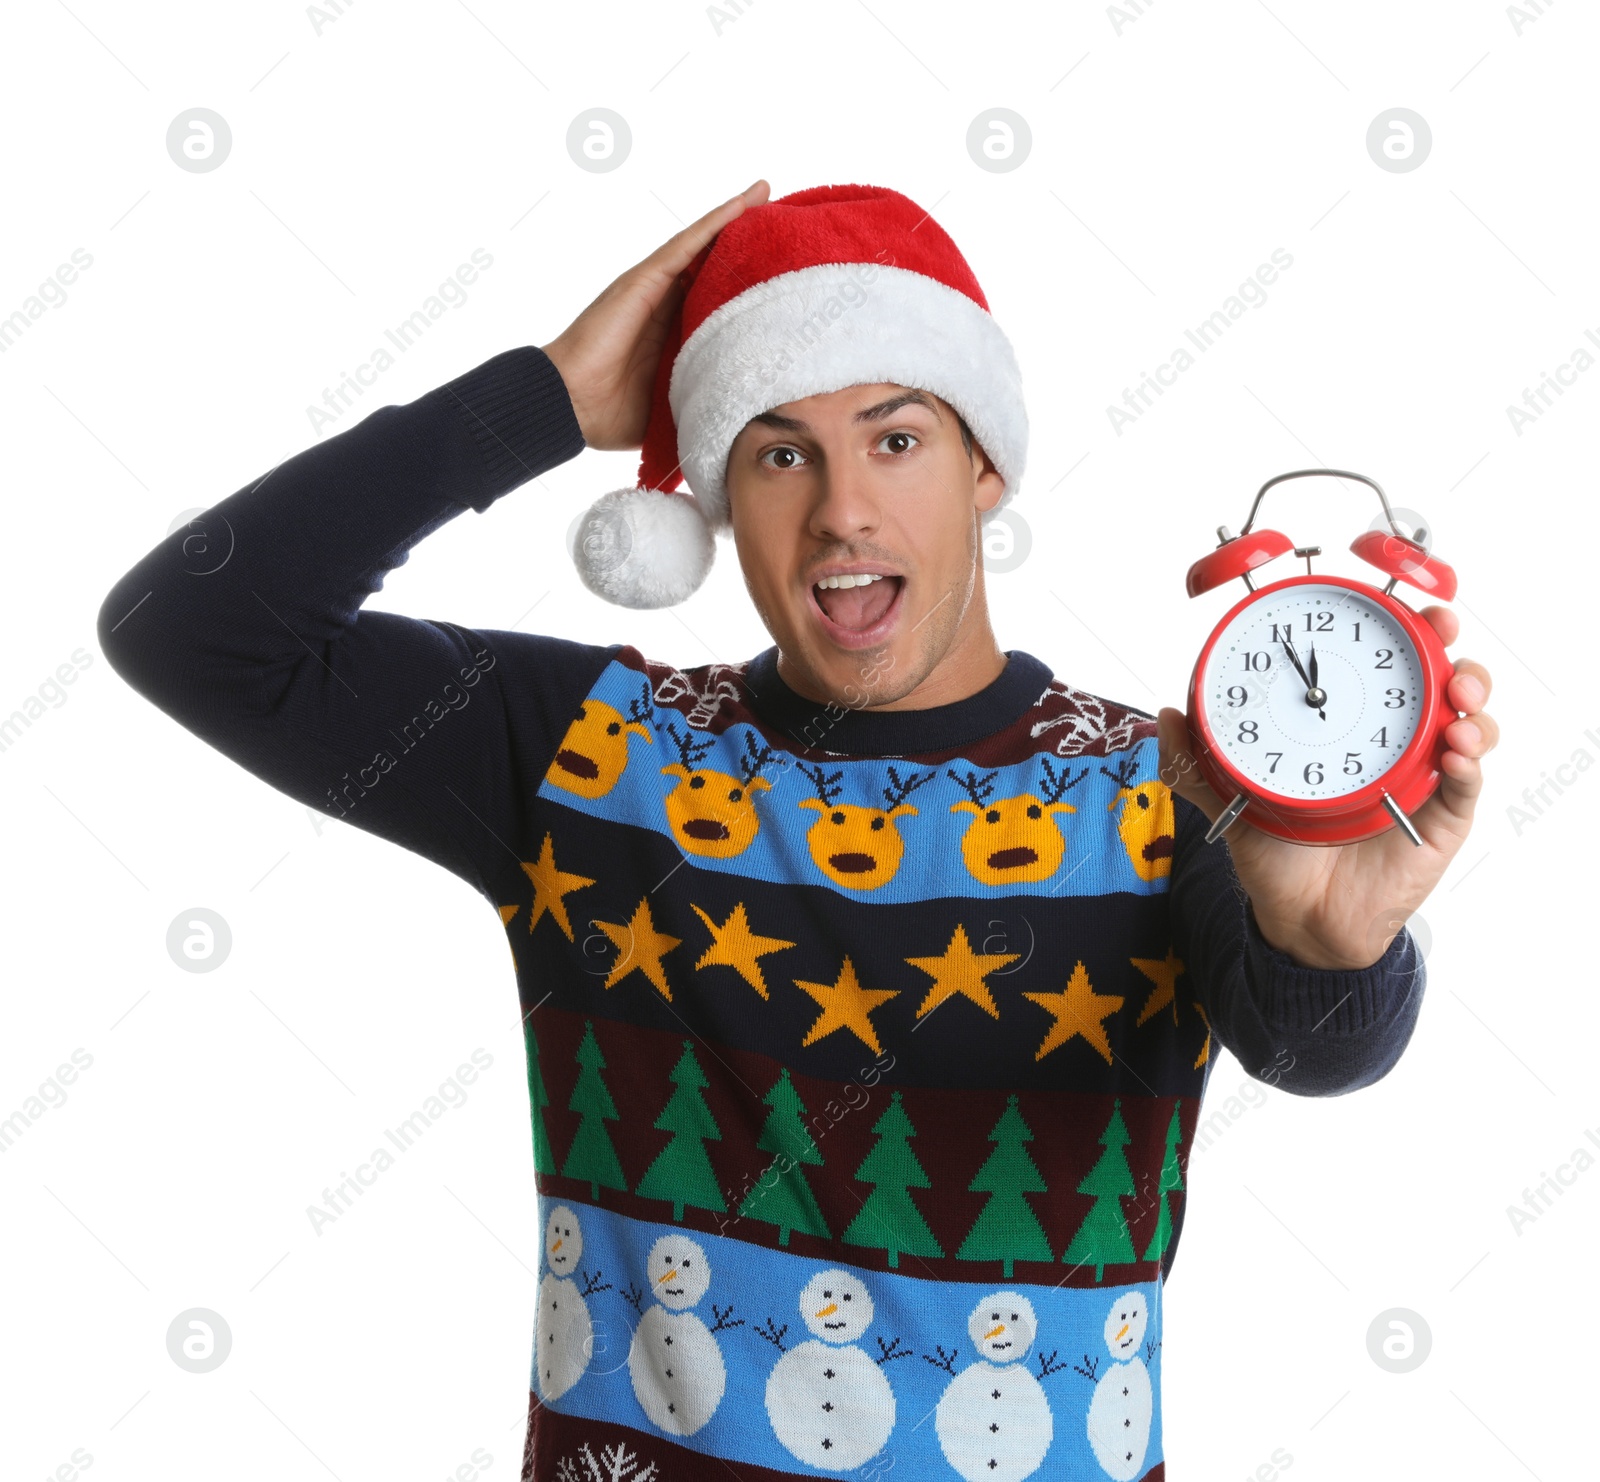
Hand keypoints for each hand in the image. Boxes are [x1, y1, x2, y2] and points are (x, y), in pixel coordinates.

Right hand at [541, 179, 770, 448]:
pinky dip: (714, 222)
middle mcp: (668, 304)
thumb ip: (706, 398)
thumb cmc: (614, 414)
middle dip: (747, 244)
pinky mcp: (646, 280)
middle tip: (784, 223)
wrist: (573, 406)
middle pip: (715, 265)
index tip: (784, 271)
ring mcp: (656, 289)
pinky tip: (742, 202)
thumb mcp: (678, 404)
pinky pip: (686, 244)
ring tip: (766, 192)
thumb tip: (746, 421)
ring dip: (734, 218)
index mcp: (678, 334)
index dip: (749, 282)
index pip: (720, 299)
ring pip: (703, 245)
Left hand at [1157, 604, 1497, 969]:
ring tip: (1456, 698)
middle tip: (1440, 632)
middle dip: (1448, 646)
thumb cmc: (1276, 852)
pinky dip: (1469, 760)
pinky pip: (1466, 783)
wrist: (1299, 917)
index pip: (1384, 664)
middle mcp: (1393, 743)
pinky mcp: (1442, 818)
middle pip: (1439, 680)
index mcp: (1350, 724)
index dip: (1402, 629)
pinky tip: (1454, 750)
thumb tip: (1167, 714)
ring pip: (1469, 722)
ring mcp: (1423, 778)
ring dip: (1470, 700)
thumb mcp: (1231, 798)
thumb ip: (1196, 760)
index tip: (1404, 604)